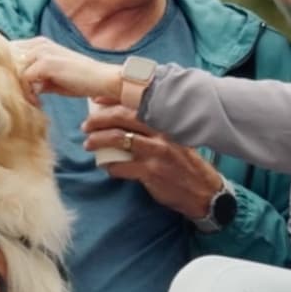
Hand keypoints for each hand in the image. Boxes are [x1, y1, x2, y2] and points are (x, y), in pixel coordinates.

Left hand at [15, 37, 121, 100]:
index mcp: (40, 44)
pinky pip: (25, 79)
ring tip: (34, 101)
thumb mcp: (52, 78)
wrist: (102, 79)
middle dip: (12, 81)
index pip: (11, 53)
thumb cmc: (80, 80)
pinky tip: (39, 102)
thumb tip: (20, 88)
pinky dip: (29, 94)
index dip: (9, 73)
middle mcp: (39, 44)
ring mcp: (42, 52)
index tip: (17, 91)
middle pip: (9, 61)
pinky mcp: (46, 63)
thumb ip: (35, 78)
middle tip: (24, 98)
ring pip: (15, 70)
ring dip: (20, 89)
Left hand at [83, 103, 225, 220]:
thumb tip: (126, 122)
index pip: (136, 104)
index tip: (96, 100)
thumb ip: (155, 130)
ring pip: (118, 139)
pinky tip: (106, 167)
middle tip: (86, 125)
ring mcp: (156, 153)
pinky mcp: (150, 173)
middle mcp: (161, 134)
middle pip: (123, 118)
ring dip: (98, 141)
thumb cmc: (186, 165)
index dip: (112, 100)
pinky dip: (110, 166)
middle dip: (99, 119)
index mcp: (166, 122)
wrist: (204, 192)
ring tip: (89, 144)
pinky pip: (121, 166)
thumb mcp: (175, 140)